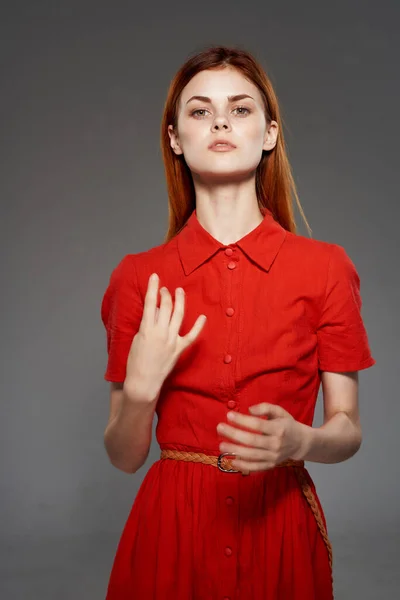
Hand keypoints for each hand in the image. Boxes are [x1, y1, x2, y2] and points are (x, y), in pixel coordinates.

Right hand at [125, 273, 206, 401]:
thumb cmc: (135, 362)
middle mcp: (161, 332)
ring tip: (179, 291)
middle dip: (165, 294)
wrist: (143, 382)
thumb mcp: (136, 339)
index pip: (150, 303)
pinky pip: (192, 336)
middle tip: (165, 288)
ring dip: (180, 301)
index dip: (153, 288)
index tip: (155, 277)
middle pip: (165, 306)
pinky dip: (198, 326)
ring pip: (179, 315)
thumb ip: (146, 325)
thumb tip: (153, 314)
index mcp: (147, 329)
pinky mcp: (179, 349)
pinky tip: (202, 317)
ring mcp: (172, 340)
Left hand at [216, 402, 308, 473]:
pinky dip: (243, 466)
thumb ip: (265, 408)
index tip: (229, 415)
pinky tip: (232, 461)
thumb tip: (249, 410)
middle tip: (219, 428)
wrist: (300, 443)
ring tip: (221, 445)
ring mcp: (273, 456)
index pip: (257, 424)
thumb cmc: (287, 424)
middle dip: (234, 434)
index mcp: (279, 428)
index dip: (242, 420)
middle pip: (252, 440)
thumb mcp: (279, 411)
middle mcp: (276, 443)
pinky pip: (256, 467)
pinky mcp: (271, 465)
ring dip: (235, 451)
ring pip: (252, 455)